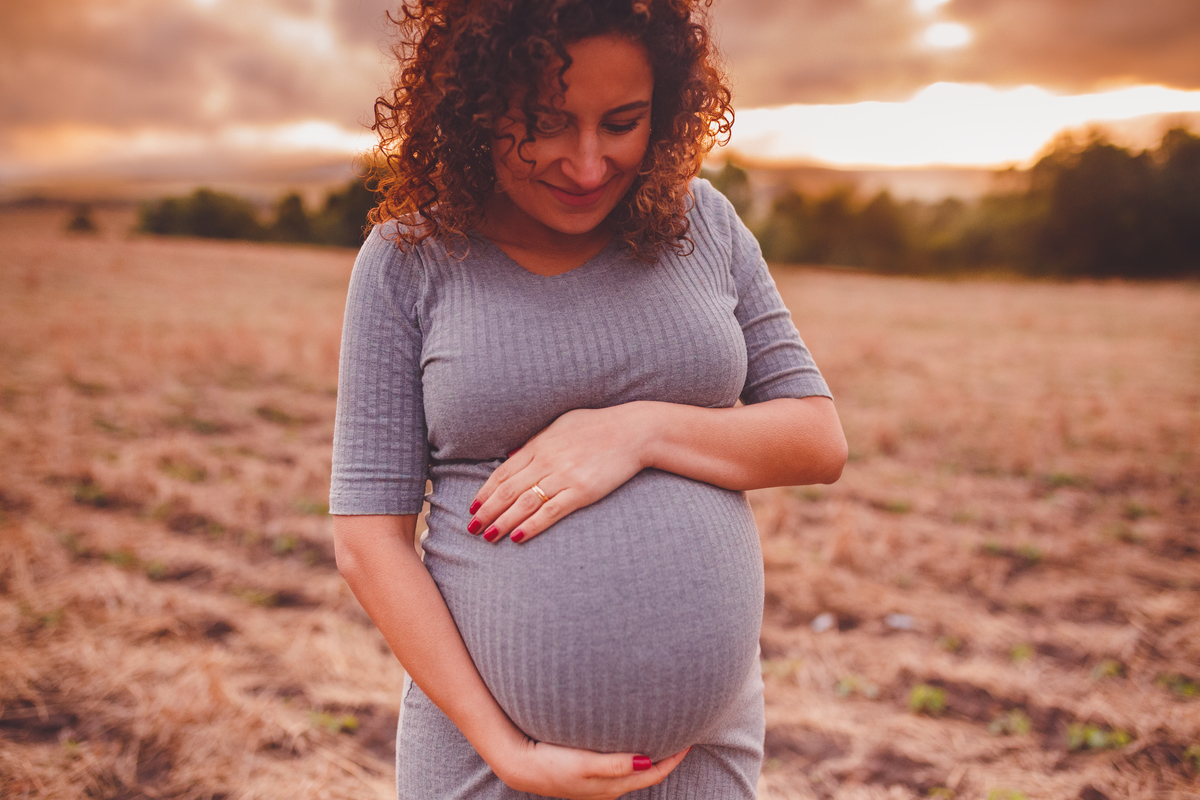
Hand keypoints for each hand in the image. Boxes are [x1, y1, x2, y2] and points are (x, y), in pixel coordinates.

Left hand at [466, 404, 652, 543]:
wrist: (633, 432)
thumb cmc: (598, 426)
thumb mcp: (561, 424)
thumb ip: (536, 441)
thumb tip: (512, 455)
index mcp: (539, 445)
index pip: (503, 472)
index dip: (485, 491)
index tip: (473, 507)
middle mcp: (546, 461)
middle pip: (508, 490)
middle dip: (487, 511)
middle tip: (472, 528)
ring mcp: (563, 477)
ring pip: (524, 504)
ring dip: (503, 521)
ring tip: (488, 536)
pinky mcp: (582, 491)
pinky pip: (551, 512)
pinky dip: (532, 526)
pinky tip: (518, 537)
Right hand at [491, 736, 689, 799]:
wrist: (520, 766)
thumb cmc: (550, 763)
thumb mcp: (583, 764)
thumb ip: (615, 765)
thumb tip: (648, 761)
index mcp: (612, 787)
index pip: (654, 773)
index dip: (673, 758)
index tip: (689, 739)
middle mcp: (609, 789)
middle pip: (647, 774)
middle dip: (666, 757)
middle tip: (680, 734)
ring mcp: (597, 784)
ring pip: (633, 771)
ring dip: (649, 756)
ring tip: (660, 735)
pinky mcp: (586, 775)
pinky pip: (619, 767)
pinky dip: (631, 756)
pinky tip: (628, 743)